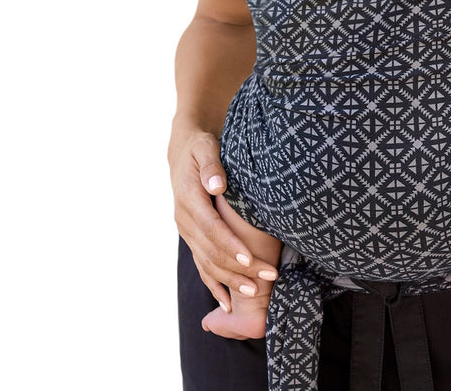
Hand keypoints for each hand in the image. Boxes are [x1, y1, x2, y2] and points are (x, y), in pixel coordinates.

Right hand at [168, 120, 277, 311]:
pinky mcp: (191, 237)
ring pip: (207, 262)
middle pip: (212, 250)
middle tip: (267, 277)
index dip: (230, 245)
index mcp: (189, 198)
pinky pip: (201, 265)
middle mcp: (184, 219)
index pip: (212, 227)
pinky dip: (214, 285)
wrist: (182, 152)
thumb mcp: (206, 147)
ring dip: (230, 280)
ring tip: (255, 292)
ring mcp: (187, 231)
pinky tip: (227, 305)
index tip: (250, 259)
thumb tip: (217, 186)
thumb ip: (211, 166)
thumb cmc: (201, 147)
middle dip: (239, 268)